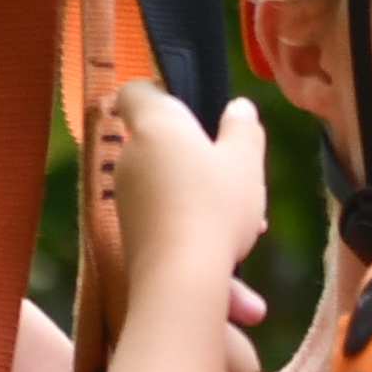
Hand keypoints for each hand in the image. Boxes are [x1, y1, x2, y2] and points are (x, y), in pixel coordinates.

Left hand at [107, 83, 274, 299]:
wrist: (181, 281)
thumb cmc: (215, 208)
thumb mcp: (245, 162)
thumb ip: (243, 129)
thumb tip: (239, 108)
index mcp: (155, 125)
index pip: (135, 91)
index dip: (159, 92)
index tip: (192, 110)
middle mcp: (130, 157)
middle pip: (159, 143)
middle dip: (197, 157)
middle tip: (235, 176)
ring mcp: (126, 198)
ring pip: (168, 186)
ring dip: (202, 200)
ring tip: (243, 227)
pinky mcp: (130, 235)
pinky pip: (166, 220)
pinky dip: (193, 231)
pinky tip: (227, 256)